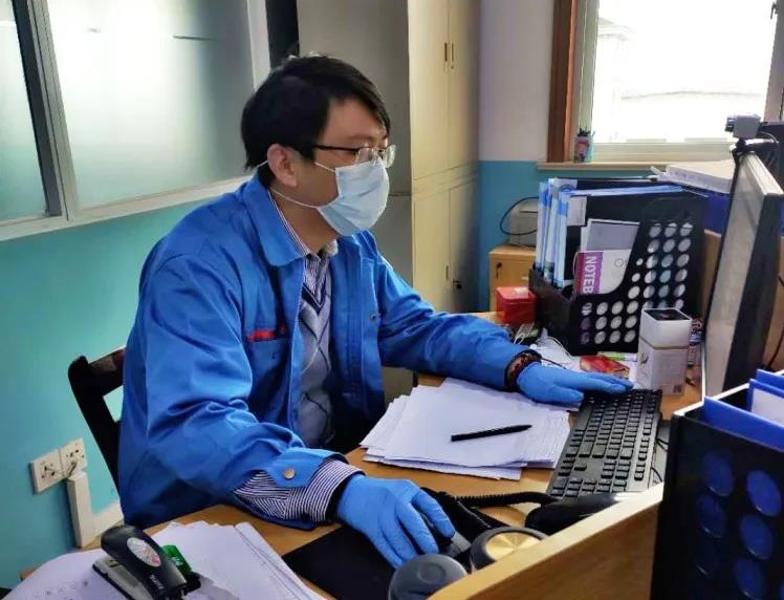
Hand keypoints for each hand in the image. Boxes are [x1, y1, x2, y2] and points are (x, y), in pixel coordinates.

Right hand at [336, 475, 454, 567]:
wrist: (352, 492)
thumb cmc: (382, 493)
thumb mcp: (402, 490)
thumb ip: (418, 505)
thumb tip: (438, 528)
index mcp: (407, 489)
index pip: (428, 504)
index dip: (441, 520)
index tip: (448, 533)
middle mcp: (395, 501)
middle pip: (413, 522)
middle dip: (425, 540)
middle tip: (434, 552)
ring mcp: (382, 515)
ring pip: (398, 538)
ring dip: (410, 553)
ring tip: (420, 561)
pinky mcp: (372, 529)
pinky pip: (385, 547)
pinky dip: (395, 558)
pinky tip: (403, 563)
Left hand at [517, 363, 632, 406]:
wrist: (526, 373)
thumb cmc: (537, 383)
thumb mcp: (549, 392)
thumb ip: (565, 395)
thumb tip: (581, 398)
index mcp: (574, 380)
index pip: (595, 384)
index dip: (609, 387)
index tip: (623, 391)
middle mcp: (577, 377)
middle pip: (600, 379)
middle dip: (616, 382)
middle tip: (631, 386)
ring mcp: (574, 377)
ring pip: (596, 378)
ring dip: (610, 380)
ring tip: (623, 383)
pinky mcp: (571, 379)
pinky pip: (591, 380)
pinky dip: (601, 381)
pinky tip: (602, 384)